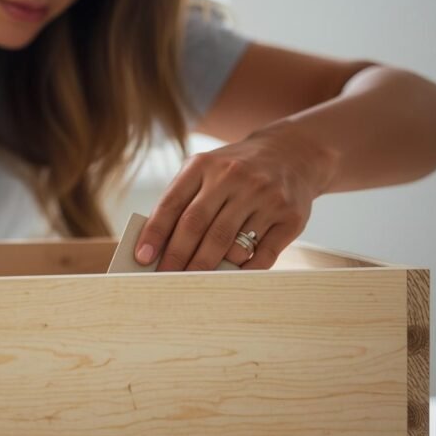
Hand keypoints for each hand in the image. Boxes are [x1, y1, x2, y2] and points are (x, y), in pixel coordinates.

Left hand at [135, 128, 332, 269]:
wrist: (292, 153)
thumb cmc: (236, 171)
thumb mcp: (206, 170)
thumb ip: (182, 201)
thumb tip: (157, 247)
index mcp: (204, 165)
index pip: (172, 204)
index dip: (154, 234)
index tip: (142, 258)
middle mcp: (234, 177)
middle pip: (198, 227)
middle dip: (178, 258)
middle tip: (166, 280)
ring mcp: (265, 196)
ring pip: (229, 244)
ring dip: (209, 268)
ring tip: (196, 281)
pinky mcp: (290, 216)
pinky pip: (263, 254)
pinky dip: (244, 271)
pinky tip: (231, 278)